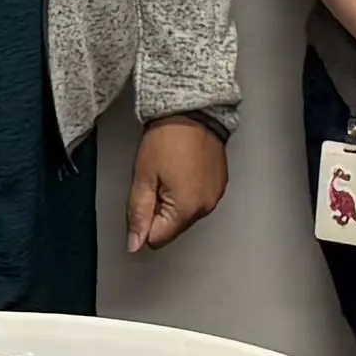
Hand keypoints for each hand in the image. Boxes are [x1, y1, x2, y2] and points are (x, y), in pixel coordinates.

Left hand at [127, 118, 228, 253]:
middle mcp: (205, 207)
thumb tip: (134, 245)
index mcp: (186, 209)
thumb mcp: (144, 177)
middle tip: (155, 180)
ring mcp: (215, 195)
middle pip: (173, 227)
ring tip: (170, 171)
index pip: (157, 238)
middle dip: (159, 211)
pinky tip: (183, 168)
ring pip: (185, 213)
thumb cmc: (167, 139)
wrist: (192, 110)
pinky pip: (198, 199)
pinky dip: (188, 191)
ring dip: (174, 201)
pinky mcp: (220, 184)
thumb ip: (139, 214)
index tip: (143, 197)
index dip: (144, 222)